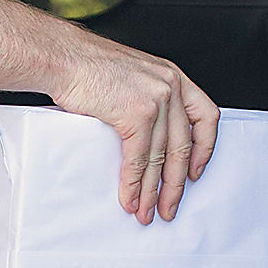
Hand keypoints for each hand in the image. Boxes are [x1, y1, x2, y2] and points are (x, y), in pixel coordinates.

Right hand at [47, 33, 220, 223]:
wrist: (62, 57)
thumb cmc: (87, 65)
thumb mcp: (131, 76)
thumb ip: (146, 99)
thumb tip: (145, 138)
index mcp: (172, 76)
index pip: (205, 116)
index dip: (204, 149)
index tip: (195, 171)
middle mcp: (170, 86)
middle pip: (183, 146)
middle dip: (175, 184)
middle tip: (169, 205)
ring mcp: (156, 99)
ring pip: (161, 157)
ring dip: (152, 190)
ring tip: (146, 211)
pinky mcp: (137, 113)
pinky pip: (139, 158)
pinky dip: (133, 182)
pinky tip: (129, 196)